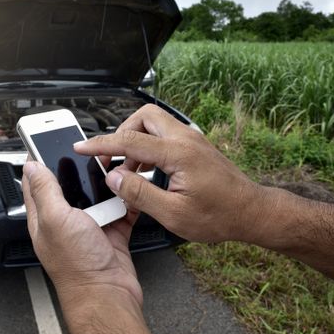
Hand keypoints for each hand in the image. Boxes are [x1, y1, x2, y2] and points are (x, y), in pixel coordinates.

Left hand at [22, 161, 142, 306]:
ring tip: (116, 164)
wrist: (108, 295)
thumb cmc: (77, 266)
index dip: (40, 160)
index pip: (36, 182)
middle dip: (81, 166)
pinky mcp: (112, 232)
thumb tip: (31, 166)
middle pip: (71, 184)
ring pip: (99, 194)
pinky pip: (121, 208)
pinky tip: (132, 187)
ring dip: (108, 180)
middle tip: (93, 149)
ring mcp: (90, 227)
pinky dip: (128, 198)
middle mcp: (66, 221)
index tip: (47, 140)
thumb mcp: (55, 220)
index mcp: (45, 217)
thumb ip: (44, 191)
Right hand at [74, 104, 283, 244]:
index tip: (81, 147)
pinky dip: (149, 146)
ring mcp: (192, 140)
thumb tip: (113, 177)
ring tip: (129, 171)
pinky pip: (165, 135)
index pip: (130, 140)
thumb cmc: (219, 216)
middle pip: (144, 116)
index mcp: (178, 153)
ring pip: (154, 123)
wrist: (252, 212)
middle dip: (122, 132)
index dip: (101, 144)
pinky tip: (146, 171)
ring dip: (136, 141)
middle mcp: (186, 139)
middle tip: (112, 158)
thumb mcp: (173, 214)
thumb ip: (139, 193)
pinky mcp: (195, 147)